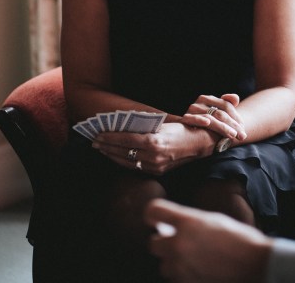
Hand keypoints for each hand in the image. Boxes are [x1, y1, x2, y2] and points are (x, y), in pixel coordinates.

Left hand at [92, 122, 216, 174]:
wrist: (199, 144)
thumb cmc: (181, 129)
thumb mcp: (162, 123)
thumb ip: (145, 126)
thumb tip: (124, 125)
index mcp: (153, 141)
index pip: (125, 140)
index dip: (109, 138)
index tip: (98, 134)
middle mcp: (153, 156)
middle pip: (123, 152)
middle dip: (106, 147)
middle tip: (94, 142)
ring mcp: (155, 166)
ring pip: (127, 161)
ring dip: (112, 155)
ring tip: (101, 149)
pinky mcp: (157, 171)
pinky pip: (135, 167)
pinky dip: (123, 161)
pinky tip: (116, 156)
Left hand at [145, 199, 270, 282]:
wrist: (257, 265)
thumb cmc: (241, 240)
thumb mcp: (214, 220)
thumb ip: (191, 222)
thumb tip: (177, 226)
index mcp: (187, 222)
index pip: (153, 211)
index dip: (153, 214)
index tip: (155, 218)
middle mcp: (180, 244)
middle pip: (153, 244)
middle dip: (163, 243)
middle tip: (177, 242)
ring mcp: (182, 268)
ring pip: (164, 266)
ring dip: (173, 262)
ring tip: (191, 259)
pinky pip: (177, 280)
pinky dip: (183, 276)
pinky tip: (198, 271)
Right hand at [181, 94, 246, 141]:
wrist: (184, 130)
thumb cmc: (203, 122)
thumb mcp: (215, 113)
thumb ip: (227, 104)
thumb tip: (236, 98)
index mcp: (208, 99)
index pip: (226, 105)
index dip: (236, 117)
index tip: (243, 128)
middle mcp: (199, 102)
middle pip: (220, 113)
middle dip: (233, 125)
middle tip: (242, 136)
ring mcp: (192, 110)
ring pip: (210, 118)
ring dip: (222, 127)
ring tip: (232, 135)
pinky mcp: (184, 118)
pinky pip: (192, 119)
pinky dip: (199, 119)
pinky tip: (207, 123)